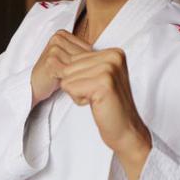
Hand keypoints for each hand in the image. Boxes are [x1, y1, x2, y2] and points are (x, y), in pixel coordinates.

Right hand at [31, 30, 91, 106]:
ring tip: (72, 82)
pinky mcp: (51, 63)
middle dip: (85, 71)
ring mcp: (53, 49)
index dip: (89, 64)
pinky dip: (74, 83)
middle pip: (86, 57)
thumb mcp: (71, 59)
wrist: (35, 85)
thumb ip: (86, 53)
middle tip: (78, 79)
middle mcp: (57, 38)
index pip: (90, 50)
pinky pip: (72, 74)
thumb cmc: (56, 73)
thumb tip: (113, 54)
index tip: (81, 72)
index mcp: (63, 34)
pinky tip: (68, 86)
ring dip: (80, 78)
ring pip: (80, 66)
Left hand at [59, 48, 150, 179]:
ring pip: (67, 78)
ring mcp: (110, 69)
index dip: (78, 77)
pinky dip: (79, 99)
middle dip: (76, 84)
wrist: (126, 128)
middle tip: (97, 94)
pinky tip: (96, 103)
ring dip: (77, 93)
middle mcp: (113, 56)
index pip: (73, 58)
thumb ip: (83, 63)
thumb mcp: (98, 77)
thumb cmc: (109, 104)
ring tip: (97, 98)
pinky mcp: (104, 83)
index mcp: (114, 52)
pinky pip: (70, 87)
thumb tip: (53, 57)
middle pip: (68, 67)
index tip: (98, 87)